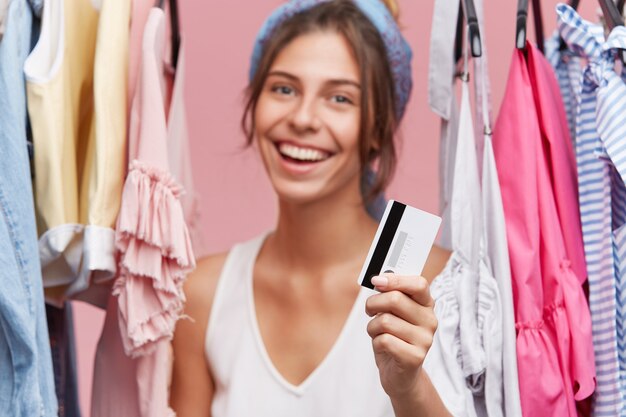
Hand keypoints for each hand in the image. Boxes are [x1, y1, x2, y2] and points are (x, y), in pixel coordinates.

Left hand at [365, 273, 437, 399]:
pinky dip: (375, 342)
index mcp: (426, 305)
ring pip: (385, 321)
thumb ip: (390, 295)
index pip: (419, 284)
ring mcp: (425, 340)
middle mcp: (430, 321)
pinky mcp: (415, 357)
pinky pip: (384, 340)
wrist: (401, 374)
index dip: (396, 280)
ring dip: (373, 327)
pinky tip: (383, 347)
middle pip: (395, 299)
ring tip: (378, 333)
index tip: (377, 281)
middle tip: (370, 310)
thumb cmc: (394, 337)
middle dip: (373, 303)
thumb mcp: (393, 313)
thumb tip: (379, 279)